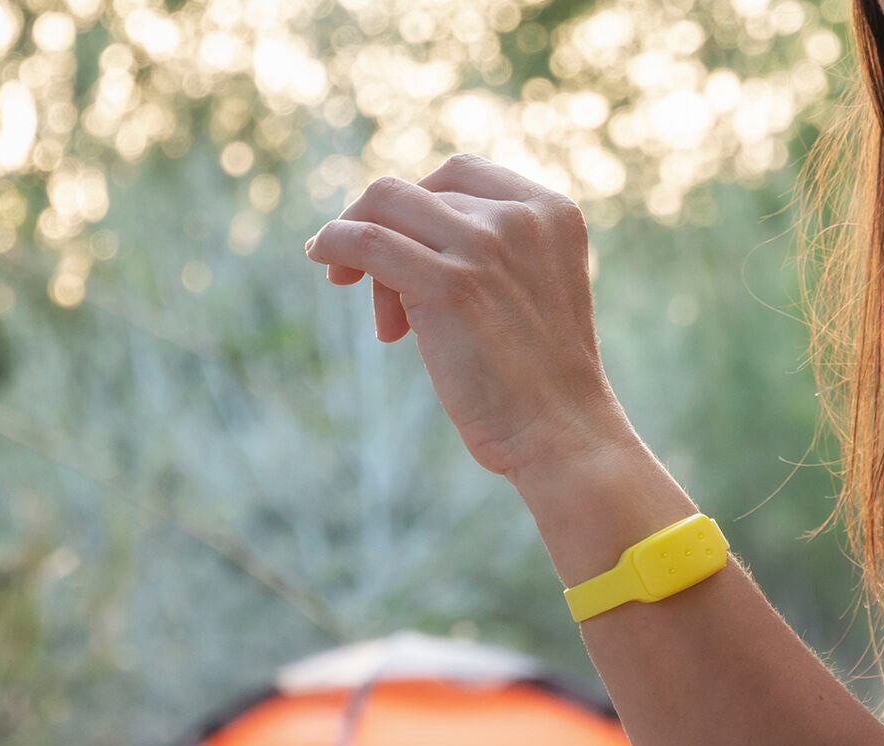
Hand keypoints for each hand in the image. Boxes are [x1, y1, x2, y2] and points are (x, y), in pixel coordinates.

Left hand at [304, 153, 625, 480]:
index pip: (460, 175)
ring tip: (369, 304)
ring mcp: (485, 246)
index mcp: (552, 211)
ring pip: (387, 206)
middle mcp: (521, 217)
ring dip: (362, 244)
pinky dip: (334, 242)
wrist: (562, 433)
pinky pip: (367, 241)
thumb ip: (489, 251)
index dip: (418, 204)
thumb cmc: (540, 380)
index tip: (402, 243)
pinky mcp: (448, 284)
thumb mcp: (531, 291)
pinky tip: (322, 256)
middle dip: (392, 235)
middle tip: (383, 298)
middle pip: (421, 193)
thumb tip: (395, 232)